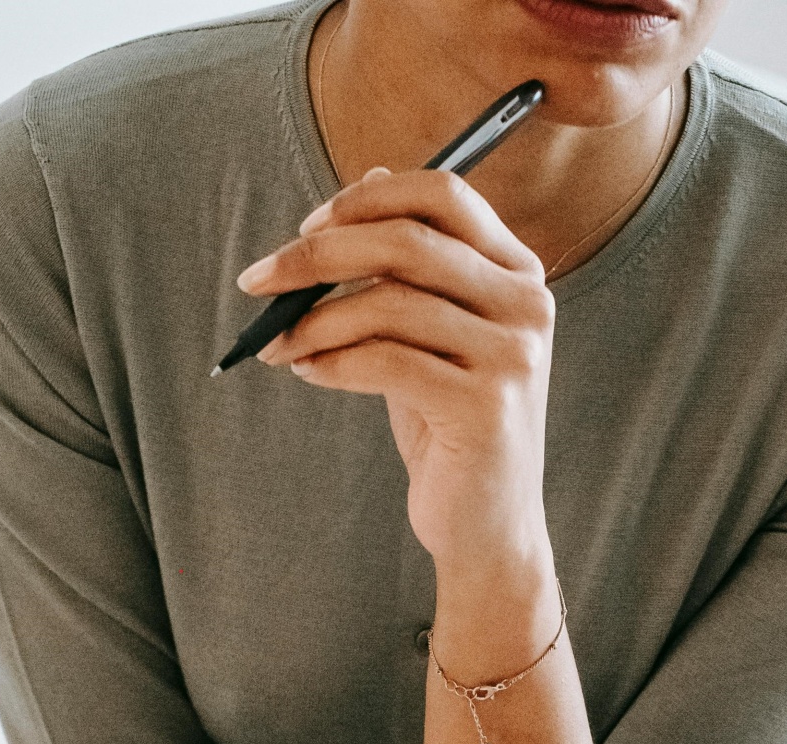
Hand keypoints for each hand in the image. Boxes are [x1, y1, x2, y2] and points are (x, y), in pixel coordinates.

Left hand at [238, 168, 556, 583]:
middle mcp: (527, 305)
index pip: (444, 194)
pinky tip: (307, 373)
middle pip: (407, 241)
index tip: (307, 225)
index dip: (366, 199)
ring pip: (388, 303)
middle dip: (318, 255)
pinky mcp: (485, 407)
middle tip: (259, 280)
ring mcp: (512, 356)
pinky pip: (385, 362)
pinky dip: (331, 363)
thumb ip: (411, 264)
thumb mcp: (431, 332)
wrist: (486, 523)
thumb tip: (369, 178)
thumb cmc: (450, 423)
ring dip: (313, 321)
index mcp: (518, 272)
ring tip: (278, 345)